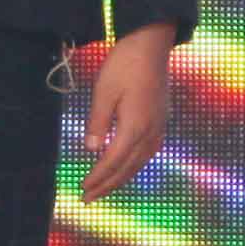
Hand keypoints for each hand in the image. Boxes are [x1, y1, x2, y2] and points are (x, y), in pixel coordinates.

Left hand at [78, 23, 173, 200]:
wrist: (152, 45)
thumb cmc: (124, 65)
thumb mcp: (103, 92)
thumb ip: (97, 123)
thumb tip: (92, 151)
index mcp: (135, 127)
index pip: (113, 161)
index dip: (97, 177)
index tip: (83, 189)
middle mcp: (151, 133)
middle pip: (127, 168)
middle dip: (107, 185)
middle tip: (88, 199)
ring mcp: (159, 128)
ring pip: (139, 163)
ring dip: (120, 178)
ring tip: (103, 189)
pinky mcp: (161, 121)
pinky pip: (146, 153)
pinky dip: (132, 165)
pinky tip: (124, 167)